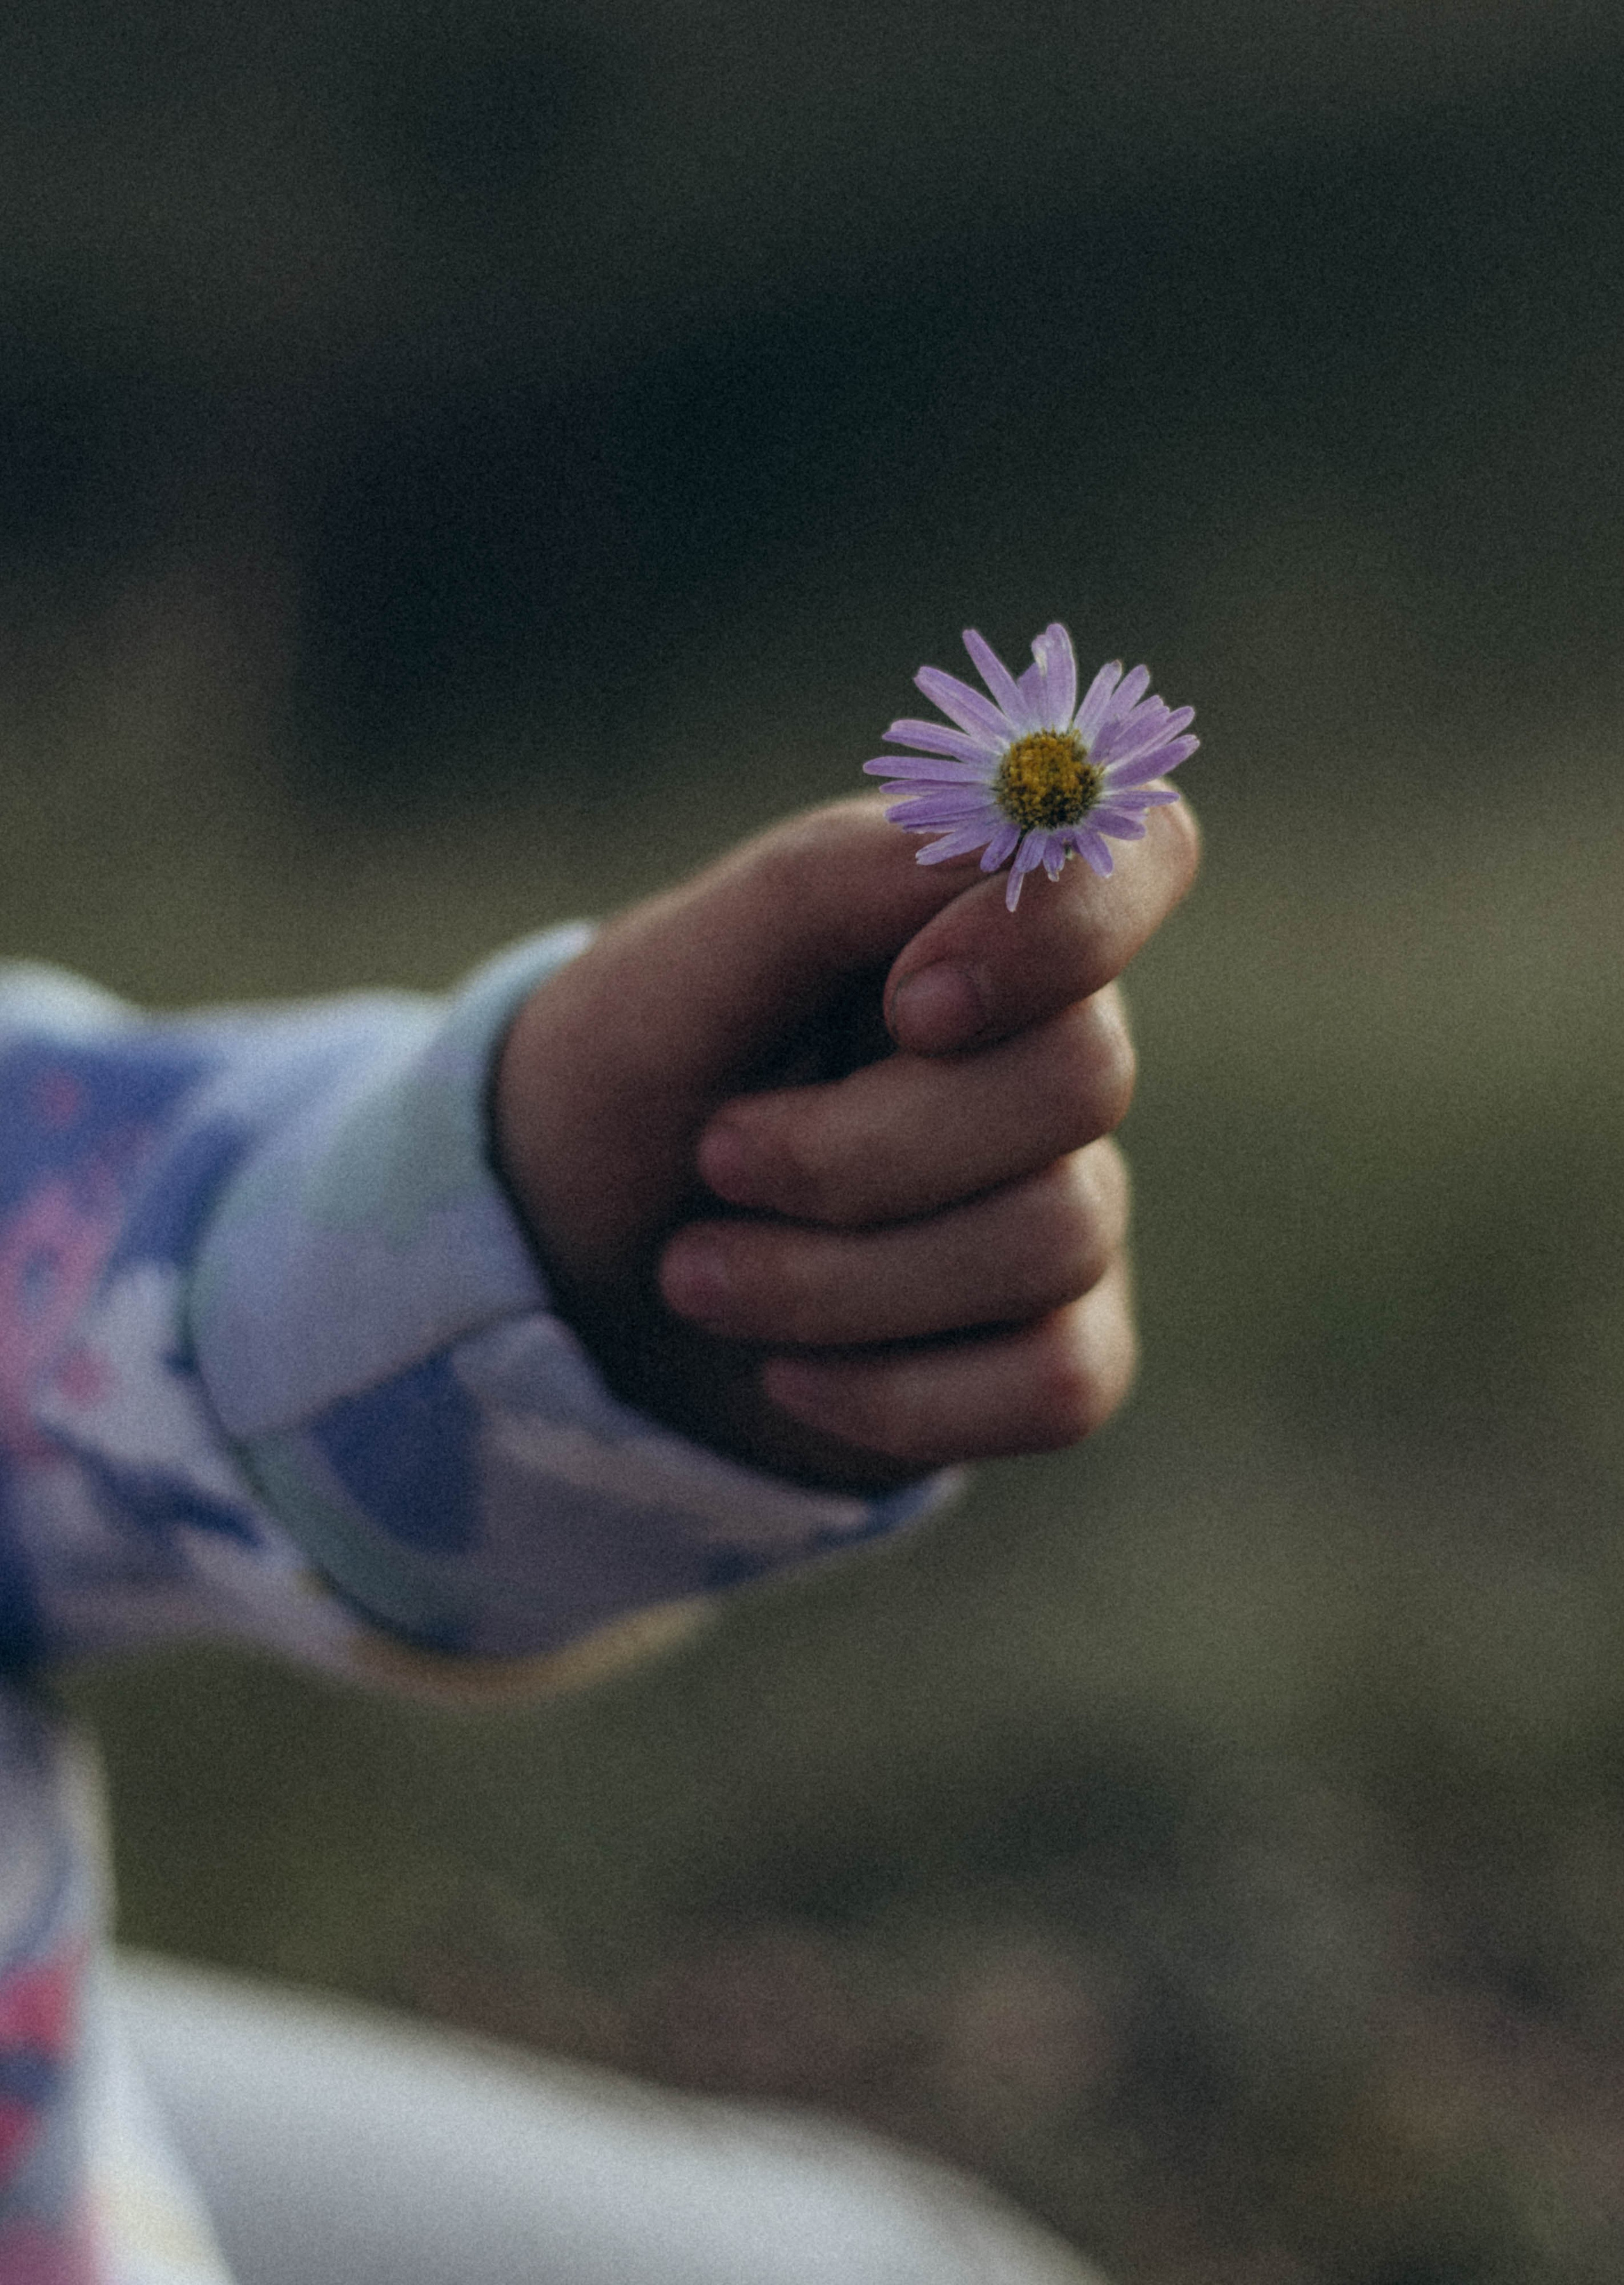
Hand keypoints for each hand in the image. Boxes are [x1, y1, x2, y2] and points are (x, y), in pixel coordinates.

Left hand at [494, 794, 1198, 1493]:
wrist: (566, 1269)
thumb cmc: (629, 1083)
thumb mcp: (677, 970)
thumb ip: (837, 880)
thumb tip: (1023, 832)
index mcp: (966, 915)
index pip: (1139, 851)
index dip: (1067, 925)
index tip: (910, 1002)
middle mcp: (1042, 1050)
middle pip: (1076, 1083)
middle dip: (861, 1146)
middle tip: (712, 1155)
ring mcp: (1060, 1204)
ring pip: (1050, 1241)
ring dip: (835, 1278)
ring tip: (691, 1273)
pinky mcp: (1048, 1351)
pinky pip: (1061, 1384)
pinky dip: (897, 1393)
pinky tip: (785, 1376)